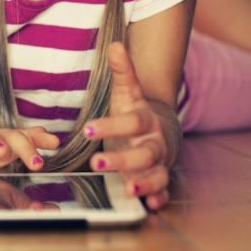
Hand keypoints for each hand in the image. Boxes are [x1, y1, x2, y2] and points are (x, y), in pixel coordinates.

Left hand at [82, 42, 176, 210]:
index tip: (87, 129)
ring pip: (157, 175)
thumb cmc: (136, 112)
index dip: (110, 125)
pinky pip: (164, 191)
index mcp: (145, 120)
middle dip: (122, 160)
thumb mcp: (126, 93)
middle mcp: (154, 143)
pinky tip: (152, 205)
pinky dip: (159, 199)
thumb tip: (115, 45)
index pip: (130, 122)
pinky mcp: (159, 179)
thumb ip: (122, 72)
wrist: (162, 130)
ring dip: (144, 184)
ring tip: (128, 190)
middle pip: (144, 153)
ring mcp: (159, 163)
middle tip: (96, 163)